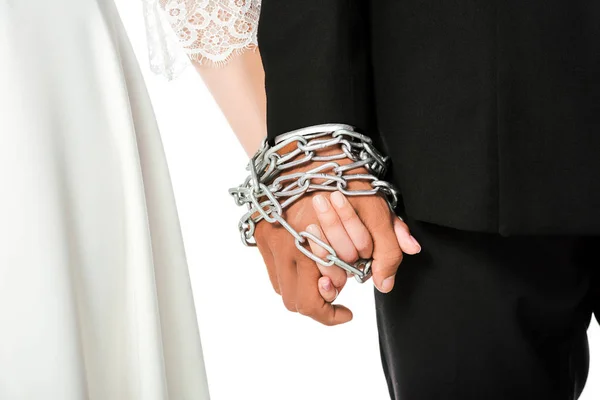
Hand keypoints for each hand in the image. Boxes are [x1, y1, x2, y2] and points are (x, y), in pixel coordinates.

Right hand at [254, 142, 420, 325]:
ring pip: (281, 289)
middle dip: (319, 306)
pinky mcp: (259, 233)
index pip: (319, 297)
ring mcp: (269, 239)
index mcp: (313, 241)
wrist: (308, 146)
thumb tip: (387, 283)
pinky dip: (289, 276)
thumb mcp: (374, 205)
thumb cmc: (342, 173)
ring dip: (303, 292)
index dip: (335, 312)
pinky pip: (271, 270)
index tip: (349, 311)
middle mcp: (285, 245)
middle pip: (296, 301)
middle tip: (337, 297)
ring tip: (322, 281)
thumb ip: (388, 244)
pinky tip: (306, 265)